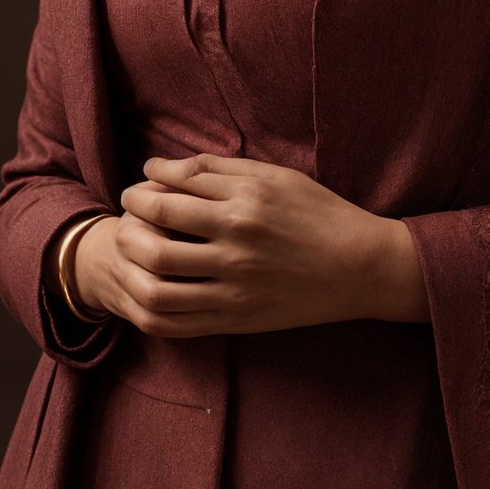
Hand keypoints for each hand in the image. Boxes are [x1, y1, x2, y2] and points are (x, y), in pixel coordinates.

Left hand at [74, 153, 428, 338]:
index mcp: (244, 204)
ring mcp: (235, 286)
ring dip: (133, 264)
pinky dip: (149, 307)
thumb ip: (220, 169)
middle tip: (128, 213)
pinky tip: (146, 289)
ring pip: (158, 282)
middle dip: (131, 219)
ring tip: (133, 250)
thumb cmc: (319, 213)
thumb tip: (165, 167)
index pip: (173, 189)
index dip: (146, 183)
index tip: (142, 181)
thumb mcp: (275, 177)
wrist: (361, 266)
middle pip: (156, 233)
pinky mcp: (237, 318)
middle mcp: (236, 244)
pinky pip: (178, 322)